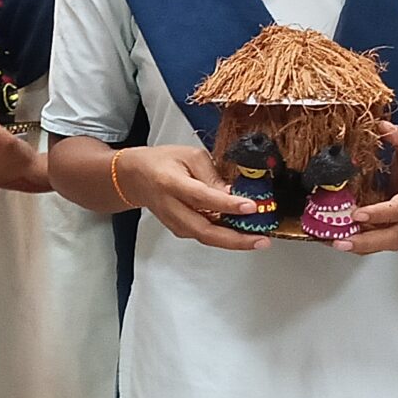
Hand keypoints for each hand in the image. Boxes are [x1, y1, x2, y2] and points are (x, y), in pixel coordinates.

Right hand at [122, 145, 270, 251]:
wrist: (135, 177)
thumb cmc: (163, 162)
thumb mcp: (190, 156)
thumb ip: (212, 175)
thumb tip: (235, 193)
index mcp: (171, 183)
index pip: (202, 197)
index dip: (227, 204)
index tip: (250, 207)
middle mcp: (171, 207)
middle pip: (204, 230)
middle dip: (235, 239)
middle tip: (261, 239)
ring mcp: (174, 222)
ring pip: (206, 237)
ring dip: (233, 242)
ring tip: (258, 239)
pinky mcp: (179, 230)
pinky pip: (204, 236)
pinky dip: (224, 238)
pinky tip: (242, 235)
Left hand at [338, 122, 397, 253]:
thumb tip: (383, 126)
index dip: (380, 213)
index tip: (358, 214)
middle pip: (392, 237)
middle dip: (366, 241)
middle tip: (341, 240)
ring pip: (381, 245)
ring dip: (357, 246)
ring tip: (333, 242)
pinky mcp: (388, 237)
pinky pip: (372, 246)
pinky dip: (353, 245)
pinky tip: (333, 240)